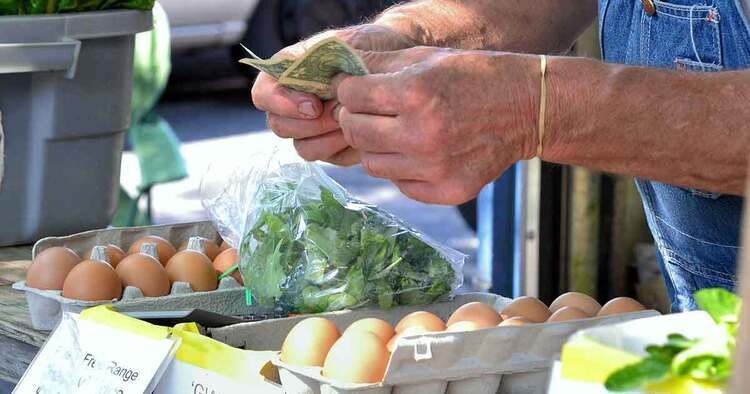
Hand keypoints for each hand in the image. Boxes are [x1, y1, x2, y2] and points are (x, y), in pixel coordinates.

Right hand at [251, 24, 413, 165]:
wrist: (392, 63)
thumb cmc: (366, 48)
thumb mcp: (346, 45)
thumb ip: (325, 65)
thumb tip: (319, 95)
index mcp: (285, 75)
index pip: (262, 95)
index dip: (282, 104)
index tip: (314, 105)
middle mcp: (291, 105)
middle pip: (280, 126)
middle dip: (312, 124)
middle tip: (341, 114)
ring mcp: (310, 130)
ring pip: (304, 149)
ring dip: (330, 139)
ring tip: (355, 121)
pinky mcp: (332, 148)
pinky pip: (332, 159)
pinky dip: (348, 149)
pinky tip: (366, 133)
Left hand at [332, 47, 540, 203]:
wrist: (525, 109)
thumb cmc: (474, 77)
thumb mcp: (428, 58)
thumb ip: (379, 65)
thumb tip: (338, 75)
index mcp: (416, 94)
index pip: (352, 97)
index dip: (348, 90)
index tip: (353, 89)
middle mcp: (423, 135)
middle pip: (355, 132)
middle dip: (353, 118)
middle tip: (365, 112)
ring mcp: (435, 169)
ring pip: (372, 164)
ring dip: (376, 146)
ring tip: (395, 132)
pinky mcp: (446, 191)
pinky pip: (399, 184)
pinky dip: (401, 169)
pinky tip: (418, 152)